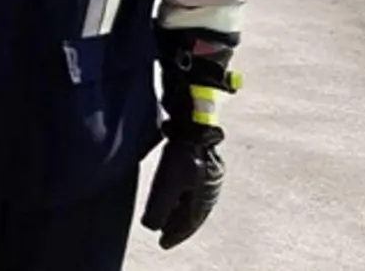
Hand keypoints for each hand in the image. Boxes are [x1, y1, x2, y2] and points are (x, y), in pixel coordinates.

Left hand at [140, 121, 225, 248]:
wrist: (192, 119)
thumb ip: (159, 209)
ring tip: (167, 217)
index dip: (175, 235)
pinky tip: (173, 192)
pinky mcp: (203, 158)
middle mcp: (213, 185)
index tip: (163, 244)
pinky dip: (181, 195)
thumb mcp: (166, 186)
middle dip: (179, 225)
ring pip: (194, 199)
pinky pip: (193, 185)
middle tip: (165, 235)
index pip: (190, 222)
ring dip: (180, 210)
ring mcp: (211, 171)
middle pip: (194, 212)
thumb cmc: (181, 152)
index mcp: (206, 195)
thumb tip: (151, 226)